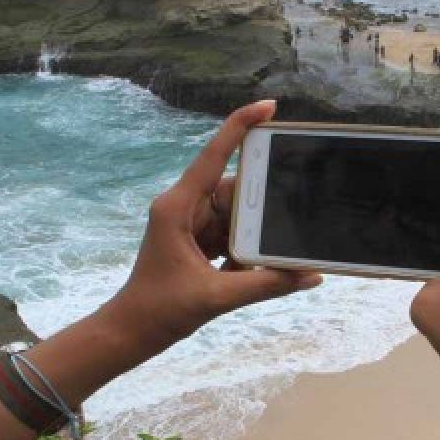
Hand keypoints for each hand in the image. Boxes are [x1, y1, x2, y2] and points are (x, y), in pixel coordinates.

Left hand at [101, 100, 320, 363]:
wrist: (130, 333)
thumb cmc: (159, 310)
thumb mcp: (217, 298)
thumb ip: (266, 285)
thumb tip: (310, 276)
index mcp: (178, 207)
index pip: (213, 155)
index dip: (240, 126)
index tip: (269, 106)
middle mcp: (183, 208)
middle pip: (233, 188)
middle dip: (261, 201)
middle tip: (290, 208)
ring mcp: (189, 225)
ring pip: (234, 214)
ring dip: (254, 232)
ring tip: (276, 245)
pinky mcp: (195, 242)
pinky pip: (230, 234)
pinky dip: (246, 249)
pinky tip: (258, 267)